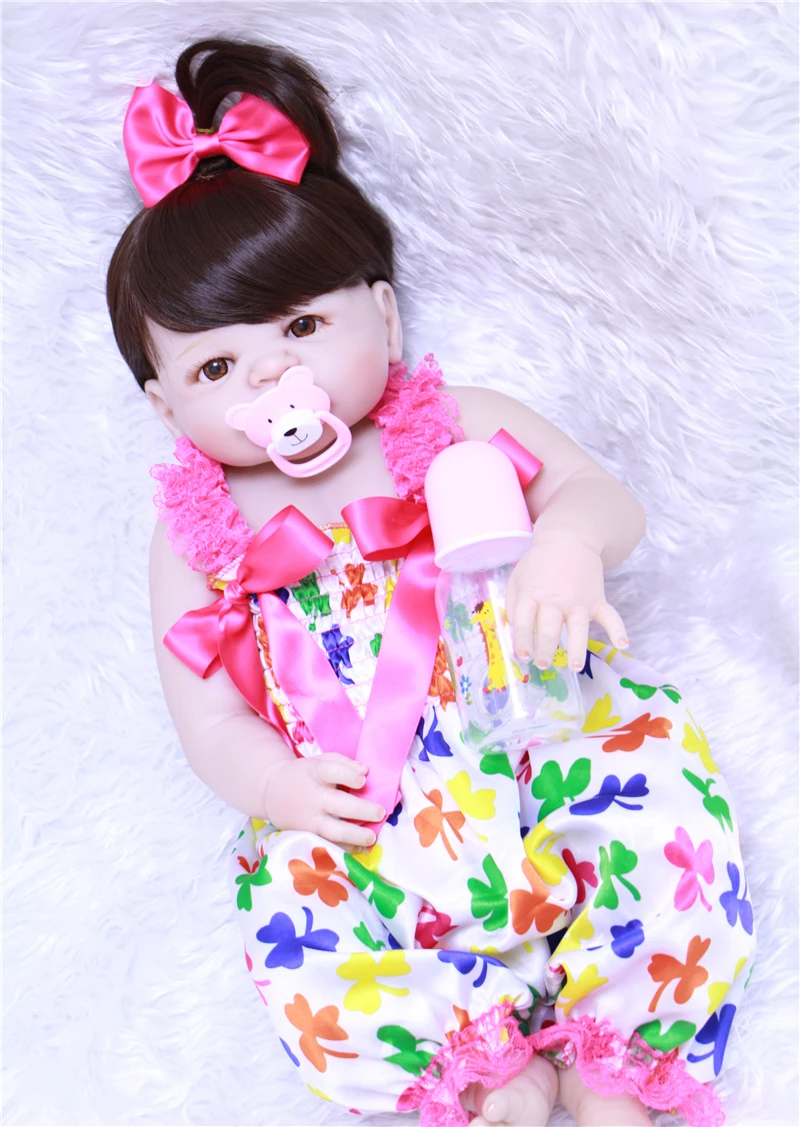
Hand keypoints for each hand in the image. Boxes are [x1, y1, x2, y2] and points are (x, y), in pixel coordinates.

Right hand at [262, 753, 383, 848]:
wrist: (271, 792)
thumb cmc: (305, 775)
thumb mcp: (319, 761)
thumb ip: (343, 763)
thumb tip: (365, 771)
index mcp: (315, 773)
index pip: (331, 771)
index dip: (348, 775)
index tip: (363, 779)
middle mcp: (313, 797)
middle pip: (338, 804)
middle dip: (362, 810)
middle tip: (380, 812)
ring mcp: (309, 819)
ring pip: (333, 830)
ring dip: (355, 835)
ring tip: (372, 837)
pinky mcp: (307, 835)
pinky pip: (327, 845)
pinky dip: (343, 848)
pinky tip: (358, 848)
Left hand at [505, 533, 628, 670]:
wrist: (569, 540)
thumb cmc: (538, 565)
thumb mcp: (517, 580)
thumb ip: (514, 607)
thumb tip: (515, 634)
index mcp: (532, 594)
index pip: (524, 622)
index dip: (522, 641)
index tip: (523, 656)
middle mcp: (555, 600)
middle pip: (549, 629)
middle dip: (544, 650)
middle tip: (542, 664)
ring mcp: (578, 601)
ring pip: (577, 628)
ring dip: (575, 649)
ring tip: (574, 666)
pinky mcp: (597, 600)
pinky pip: (609, 616)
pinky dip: (618, 630)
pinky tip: (622, 644)